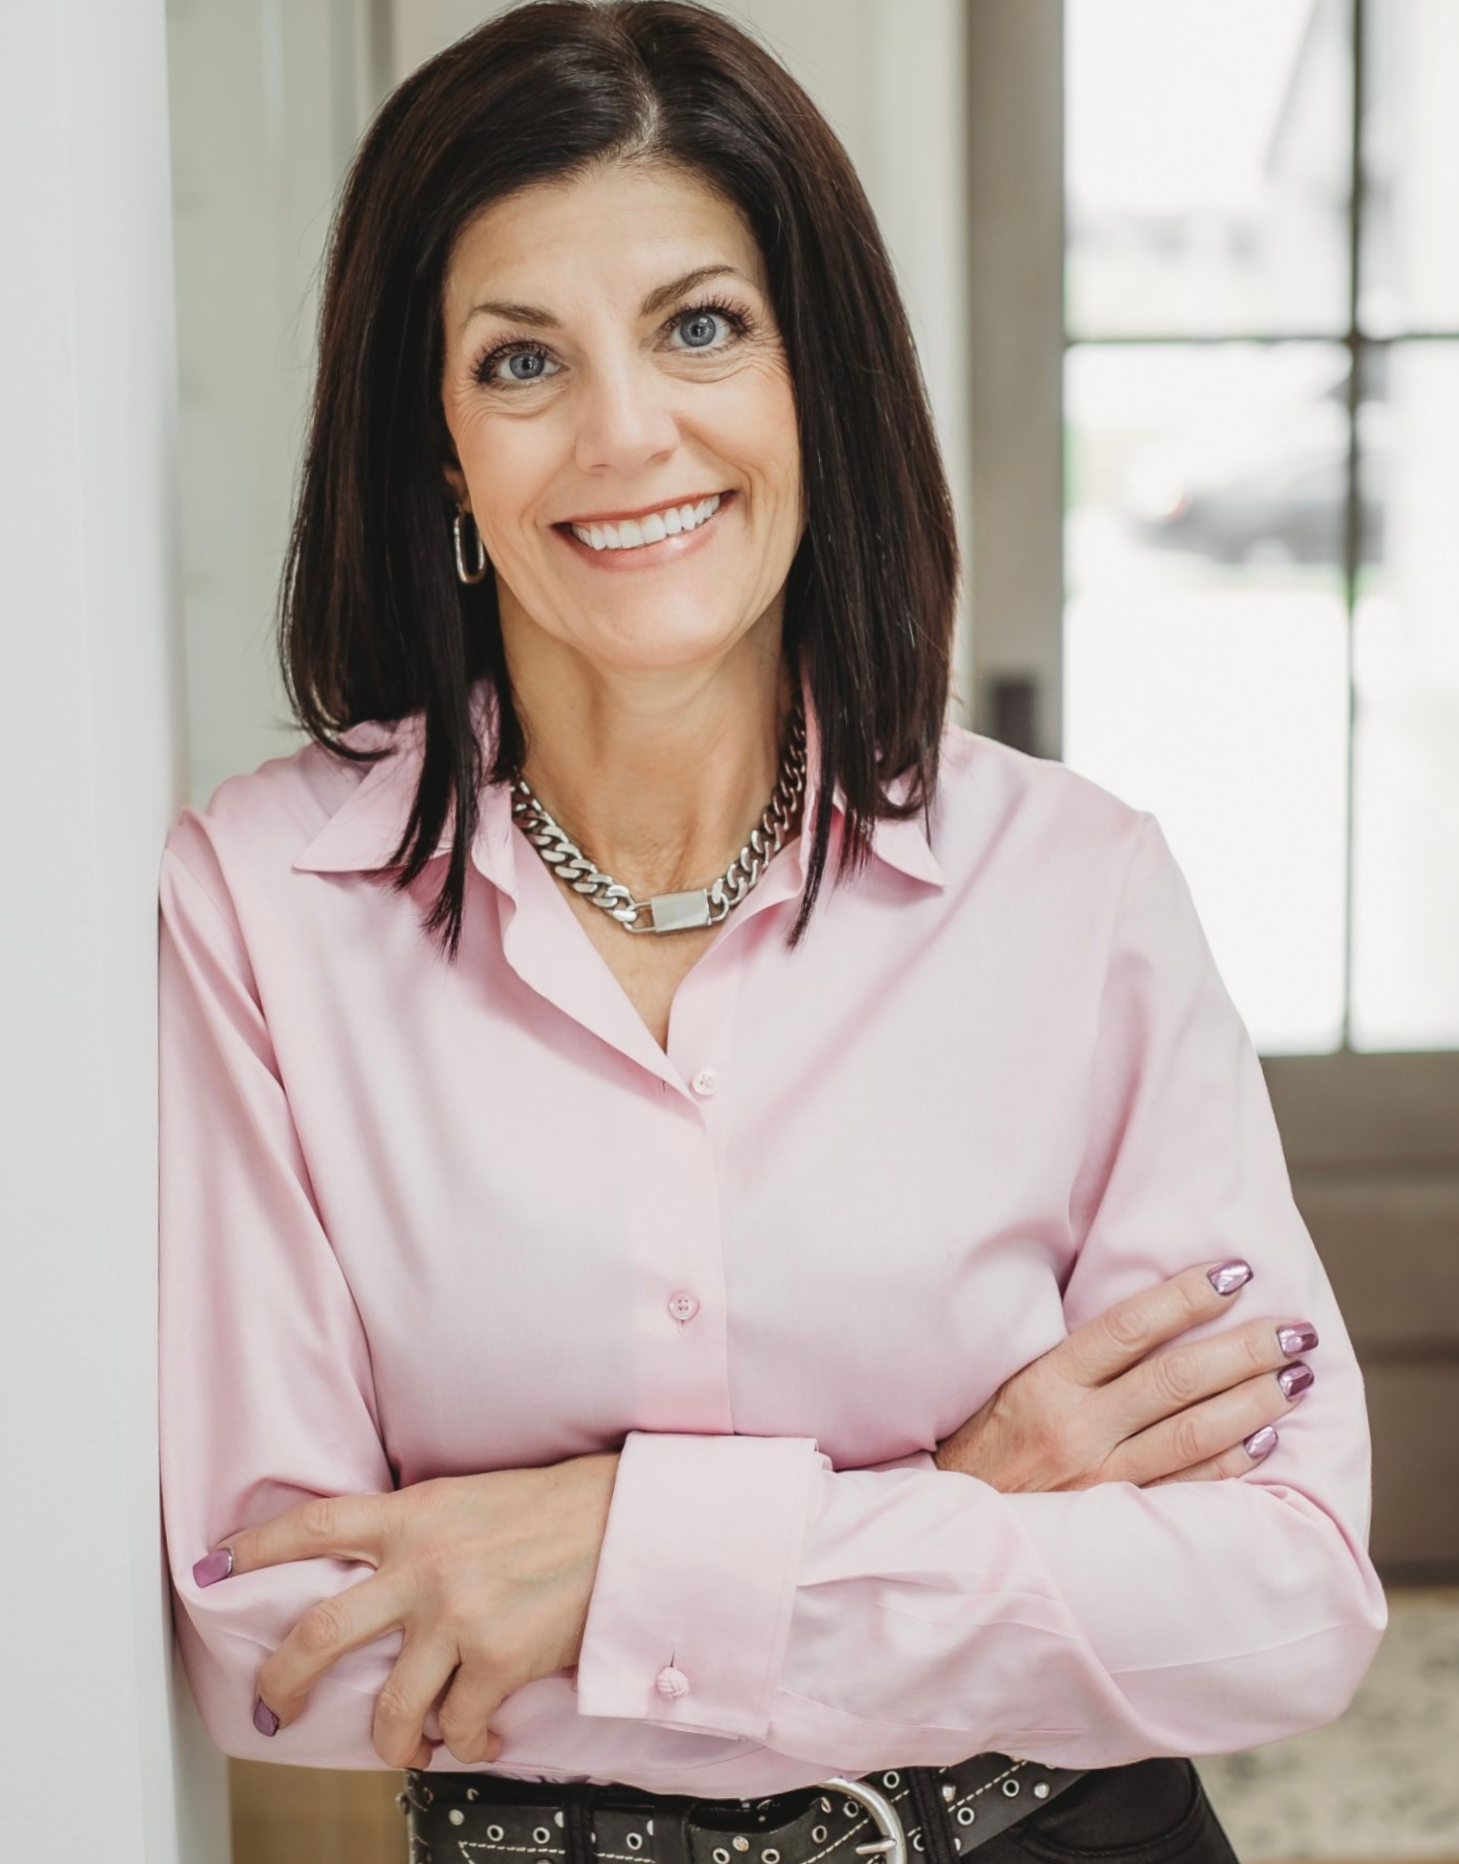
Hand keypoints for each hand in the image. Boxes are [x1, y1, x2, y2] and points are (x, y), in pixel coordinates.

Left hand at [199, 1450, 619, 1768]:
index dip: (255, 1546)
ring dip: (389, 1740)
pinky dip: (466, 1743)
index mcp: (415, 1514)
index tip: (211, 1567)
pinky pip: (460, 1726)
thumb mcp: (467, 1499)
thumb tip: (373, 1576)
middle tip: (272, 1704)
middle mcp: (425, 1564)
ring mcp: (459, 1616)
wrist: (625, 1523)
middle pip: (322, 1630)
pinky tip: (478, 1736)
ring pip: (390, 1708)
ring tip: (402, 1746)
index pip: (315, 1523)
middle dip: (283, 1678)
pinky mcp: (499, 1660)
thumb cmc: (552, 1509)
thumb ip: (416, 1531)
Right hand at [933, 1259, 1317, 1489]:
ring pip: (1195, 1433)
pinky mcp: (1117, 1523)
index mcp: (1045, 1383)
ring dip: (1256, 1401)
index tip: (1236, 1272)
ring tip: (1298, 1375)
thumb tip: (1150, 1313)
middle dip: (1245, 1349)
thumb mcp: (1009, 1385)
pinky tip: (1270, 1437)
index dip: (1188, 1295)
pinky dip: (1235, 1461)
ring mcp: (1099, 1482)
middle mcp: (1075, 1429)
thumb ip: (1072, 1357)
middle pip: (1177, 1378)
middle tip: (1295, 1328)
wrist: (953, 1534)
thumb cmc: (983, 1446)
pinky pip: (1191, 1489)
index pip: (1131, 1327)